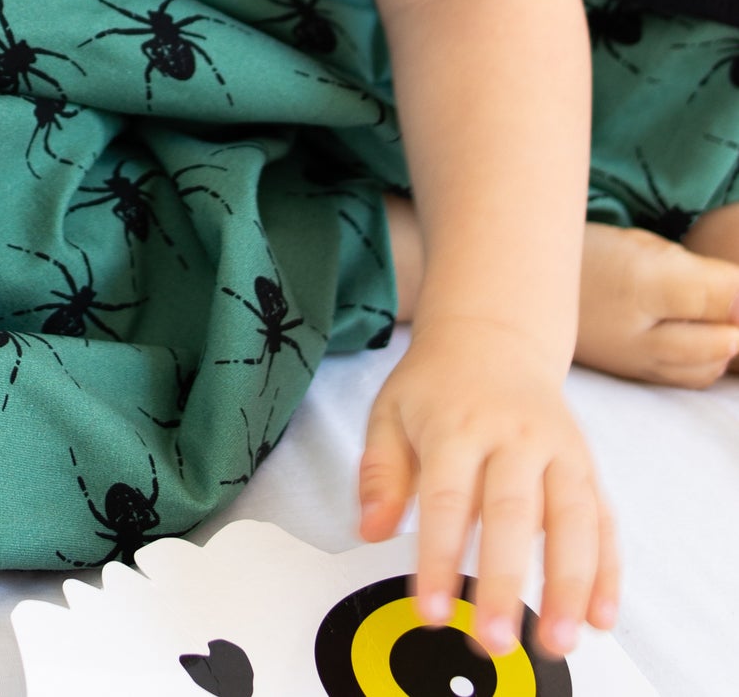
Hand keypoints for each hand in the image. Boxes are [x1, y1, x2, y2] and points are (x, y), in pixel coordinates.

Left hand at [357, 316, 619, 658]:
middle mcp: (513, 436)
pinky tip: (599, 615)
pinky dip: (606, 571)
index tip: (431, 610)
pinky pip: (603, 521)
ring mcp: (557, 451)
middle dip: (504, 583)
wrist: (491, 337)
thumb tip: (370, 530)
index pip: (447, 500)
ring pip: (572, 521)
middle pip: (512, 515)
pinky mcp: (586, 466)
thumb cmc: (436, 385)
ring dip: (567, 587)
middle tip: (493, 639)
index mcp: (456, 424)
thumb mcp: (389, 412)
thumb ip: (378, 472)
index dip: (439, 559)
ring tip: (555, 640)